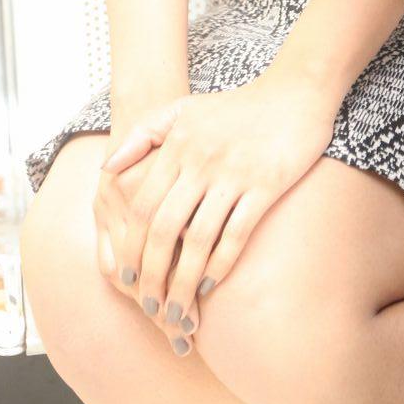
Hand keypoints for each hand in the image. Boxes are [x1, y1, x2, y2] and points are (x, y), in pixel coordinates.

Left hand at [101, 74, 338, 355]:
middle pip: (164, 229)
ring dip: (184, 283)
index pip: (142, 206)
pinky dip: (220, 264)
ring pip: (198, 240)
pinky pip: (236, 233)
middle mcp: (201, 160)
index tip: (126, 281)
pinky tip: (210, 286)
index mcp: (178, 143)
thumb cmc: (237, 106)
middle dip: (152, 275)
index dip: (130, 248)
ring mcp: (234, 173)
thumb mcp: (185, 108)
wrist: (295, 91)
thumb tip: (107, 168)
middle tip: (149, 308)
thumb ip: (143, 133)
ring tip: (178, 312)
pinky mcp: (266, 184)